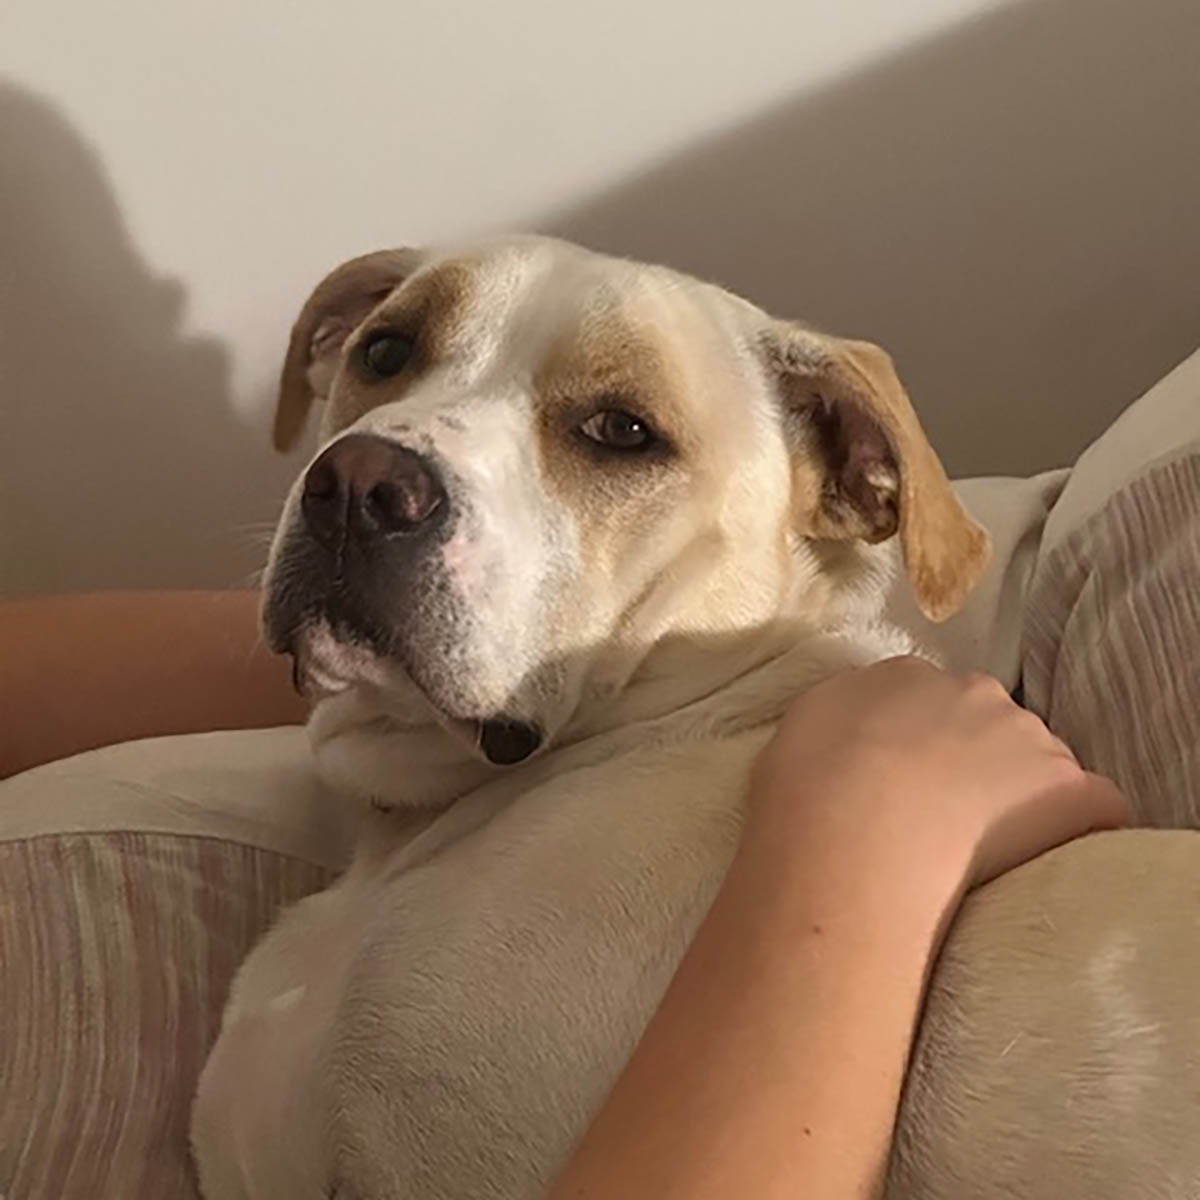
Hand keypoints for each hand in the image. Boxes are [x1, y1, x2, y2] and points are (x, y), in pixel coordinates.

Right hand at [749, 657, 1126, 914]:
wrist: (850, 839)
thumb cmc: (806, 791)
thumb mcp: (800, 727)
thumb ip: (841, 714)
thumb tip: (859, 728)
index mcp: (906, 676)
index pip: (929, 700)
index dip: (921, 744)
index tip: (906, 782)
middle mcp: (974, 692)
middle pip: (991, 724)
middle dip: (977, 762)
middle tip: (942, 817)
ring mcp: (1027, 739)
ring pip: (1040, 762)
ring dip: (1022, 794)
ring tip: (985, 849)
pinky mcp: (1069, 793)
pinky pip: (1097, 804)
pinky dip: (1081, 825)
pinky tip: (1048, 854)